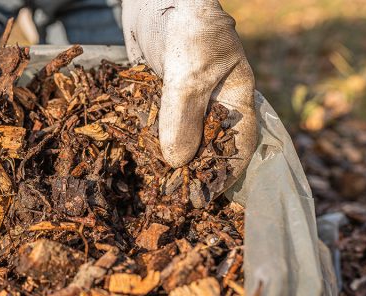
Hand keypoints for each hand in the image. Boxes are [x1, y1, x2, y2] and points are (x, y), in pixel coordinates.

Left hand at [122, 0, 256, 185]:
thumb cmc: (188, 26)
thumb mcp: (189, 74)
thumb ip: (183, 117)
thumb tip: (177, 163)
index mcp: (233, 96)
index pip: (238, 143)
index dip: (224, 172)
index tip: (205, 198)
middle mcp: (208, 99)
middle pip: (203, 144)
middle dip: (188, 170)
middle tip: (169, 198)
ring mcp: (179, 95)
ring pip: (173, 134)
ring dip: (161, 156)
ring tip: (145, 183)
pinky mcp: (153, 89)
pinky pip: (149, 118)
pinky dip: (140, 135)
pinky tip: (127, 154)